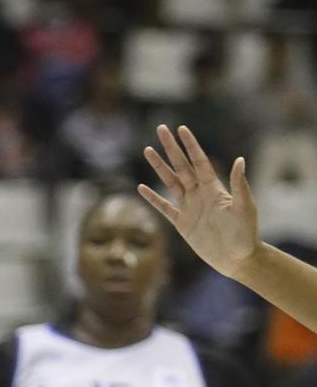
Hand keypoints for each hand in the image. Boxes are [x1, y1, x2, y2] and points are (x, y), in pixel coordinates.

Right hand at [140, 123, 261, 277]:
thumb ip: (239, 184)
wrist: (237, 258)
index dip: (190, 145)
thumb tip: (240, 160)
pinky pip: (164, 207)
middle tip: (160, 129)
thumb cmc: (246, 233)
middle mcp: (200, 194)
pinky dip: (153, 198)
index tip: (181, 129)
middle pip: (181, 166)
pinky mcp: (182, 224)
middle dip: (171, 148)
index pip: (199, 161)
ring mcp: (189, 208)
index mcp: (214, 188)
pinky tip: (142, 187)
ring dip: (159, 167)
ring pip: (170, 182)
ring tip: (148, 150)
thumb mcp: (244, 207)